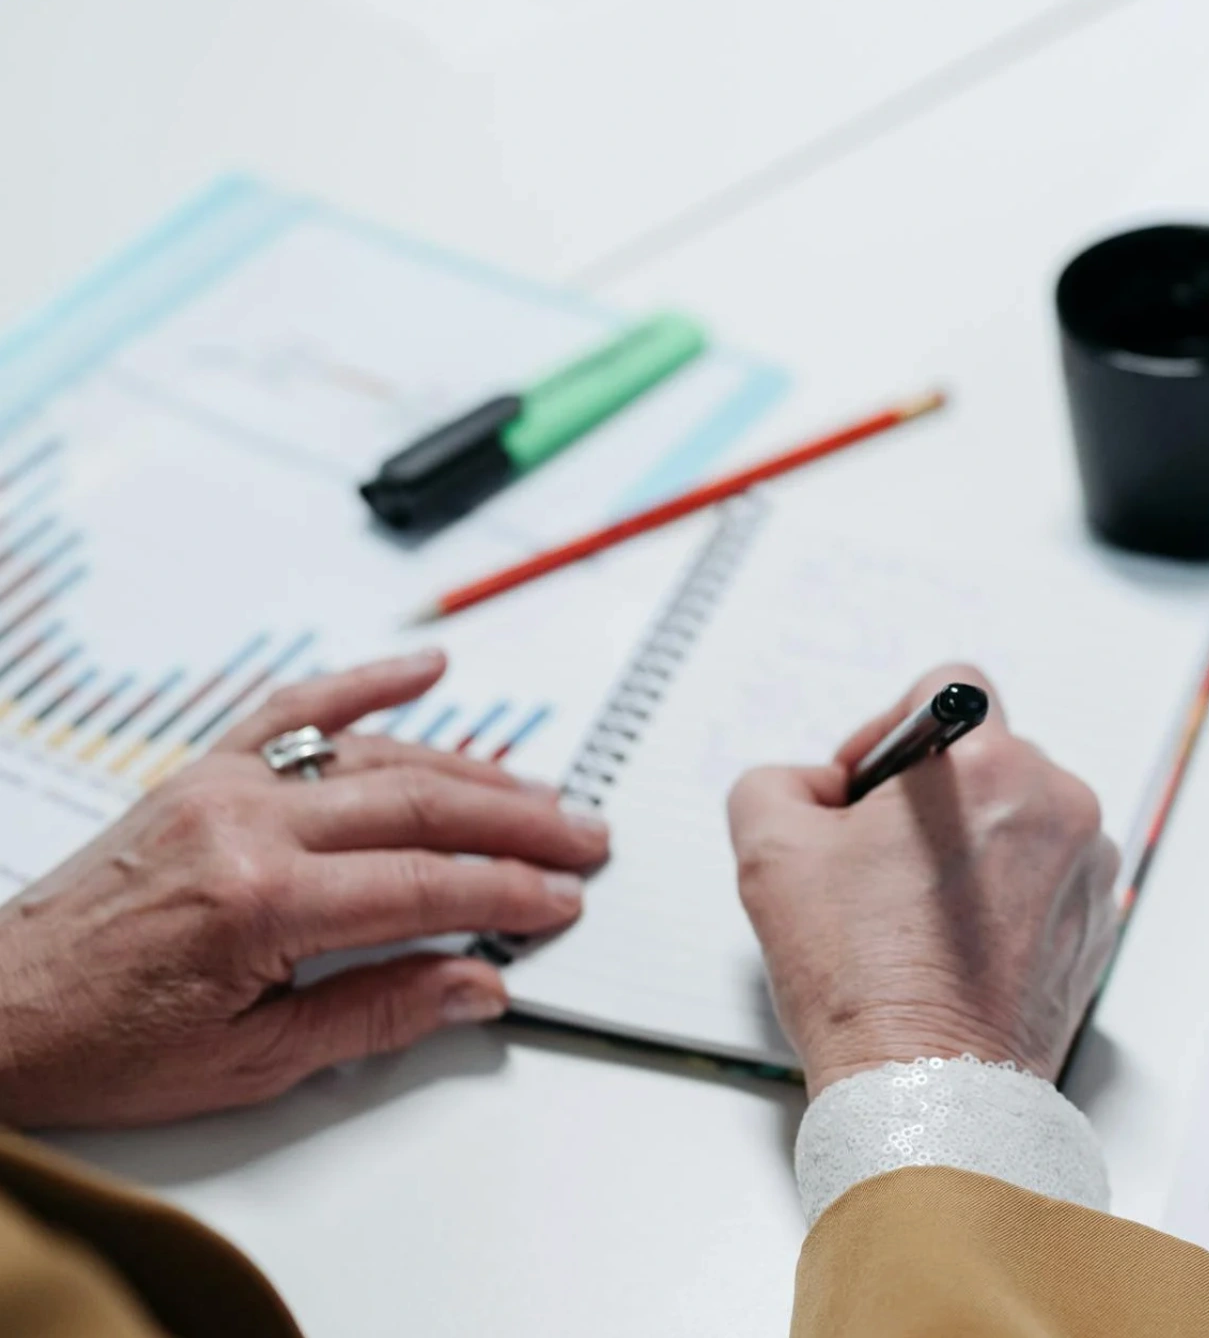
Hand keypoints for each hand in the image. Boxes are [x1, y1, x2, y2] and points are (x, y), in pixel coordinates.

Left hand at [0, 651, 607, 1128]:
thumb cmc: (100, 1045)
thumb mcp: (248, 1063)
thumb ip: (374, 1015)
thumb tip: (474, 986)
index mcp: (257, 902)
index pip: (424, 886)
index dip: (509, 893)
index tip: (561, 901)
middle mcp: (243, 826)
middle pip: (419, 808)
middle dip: (518, 822)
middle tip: (584, 837)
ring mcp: (221, 787)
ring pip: (376, 756)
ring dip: (471, 770)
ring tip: (539, 791)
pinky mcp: (200, 774)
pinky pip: (294, 712)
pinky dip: (364, 684)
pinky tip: (426, 670)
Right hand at [729, 665, 1119, 1093]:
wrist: (927, 1089)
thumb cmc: (860, 980)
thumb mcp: (769, 851)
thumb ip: (781, 780)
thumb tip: (817, 786)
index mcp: (989, 768)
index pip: (949, 689)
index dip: (890, 729)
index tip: (865, 788)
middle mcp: (1057, 803)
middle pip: (985, 756)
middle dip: (928, 795)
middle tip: (876, 859)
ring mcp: (1088, 865)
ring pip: (1019, 815)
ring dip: (971, 841)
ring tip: (916, 911)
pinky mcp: (1097, 920)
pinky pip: (1048, 872)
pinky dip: (1006, 892)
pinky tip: (956, 943)